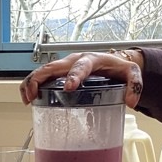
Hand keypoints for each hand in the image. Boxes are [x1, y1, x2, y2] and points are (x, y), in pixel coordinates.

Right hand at [18, 50, 144, 106]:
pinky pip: (42, 76)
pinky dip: (32, 85)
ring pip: (42, 71)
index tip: (69, 87)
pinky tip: (29, 98)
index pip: (80, 66)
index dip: (73, 75)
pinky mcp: (59, 73)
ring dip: (31, 83)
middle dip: (40, 80)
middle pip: (52, 67)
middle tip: (34, 95)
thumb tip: (131, 101)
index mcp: (91, 60)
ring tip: (27, 99)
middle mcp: (74, 60)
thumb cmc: (118, 67)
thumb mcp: (131, 73)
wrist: (112, 62)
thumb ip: (134, 85)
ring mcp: (64, 66)